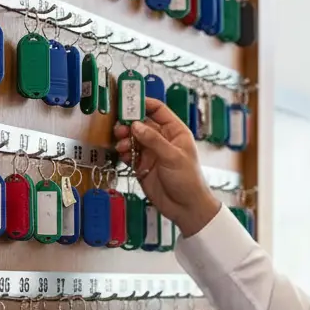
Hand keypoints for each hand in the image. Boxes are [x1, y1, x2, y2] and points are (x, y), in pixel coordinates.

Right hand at [113, 98, 221, 236]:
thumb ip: (153, 140)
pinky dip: (124, 153)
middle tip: (120, 128)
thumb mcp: (172, 157)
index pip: (158, 110)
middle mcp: (163, 140)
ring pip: (133, 139)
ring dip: (125, 139)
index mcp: (176, 132)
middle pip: (142, 124)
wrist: (185, 208)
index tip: (129, 102)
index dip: (144, 104)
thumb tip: (136, 126)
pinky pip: (130, 154)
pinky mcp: (143, 166)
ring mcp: (152, 152)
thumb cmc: (189, 181)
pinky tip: (123, 155)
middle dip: (129, 124)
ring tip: (122, 145)